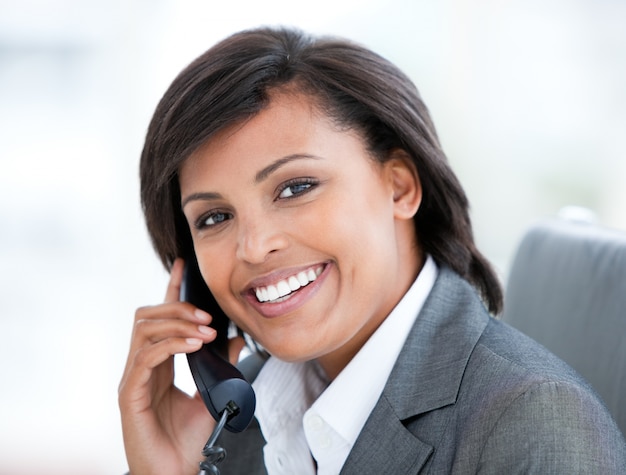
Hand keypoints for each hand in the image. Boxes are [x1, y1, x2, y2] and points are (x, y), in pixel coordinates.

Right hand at [118, 258, 243, 474]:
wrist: (174, 474)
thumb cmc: (187, 442)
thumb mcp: (213, 395)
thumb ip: (222, 367)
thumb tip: (237, 340)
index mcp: (159, 364)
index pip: (161, 318)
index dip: (171, 289)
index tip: (183, 266)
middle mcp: (142, 366)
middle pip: (147, 316)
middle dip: (177, 307)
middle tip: (208, 316)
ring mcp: (133, 378)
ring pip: (143, 329)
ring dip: (177, 323)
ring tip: (205, 331)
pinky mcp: (128, 393)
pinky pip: (144, 356)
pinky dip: (171, 344)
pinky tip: (195, 345)